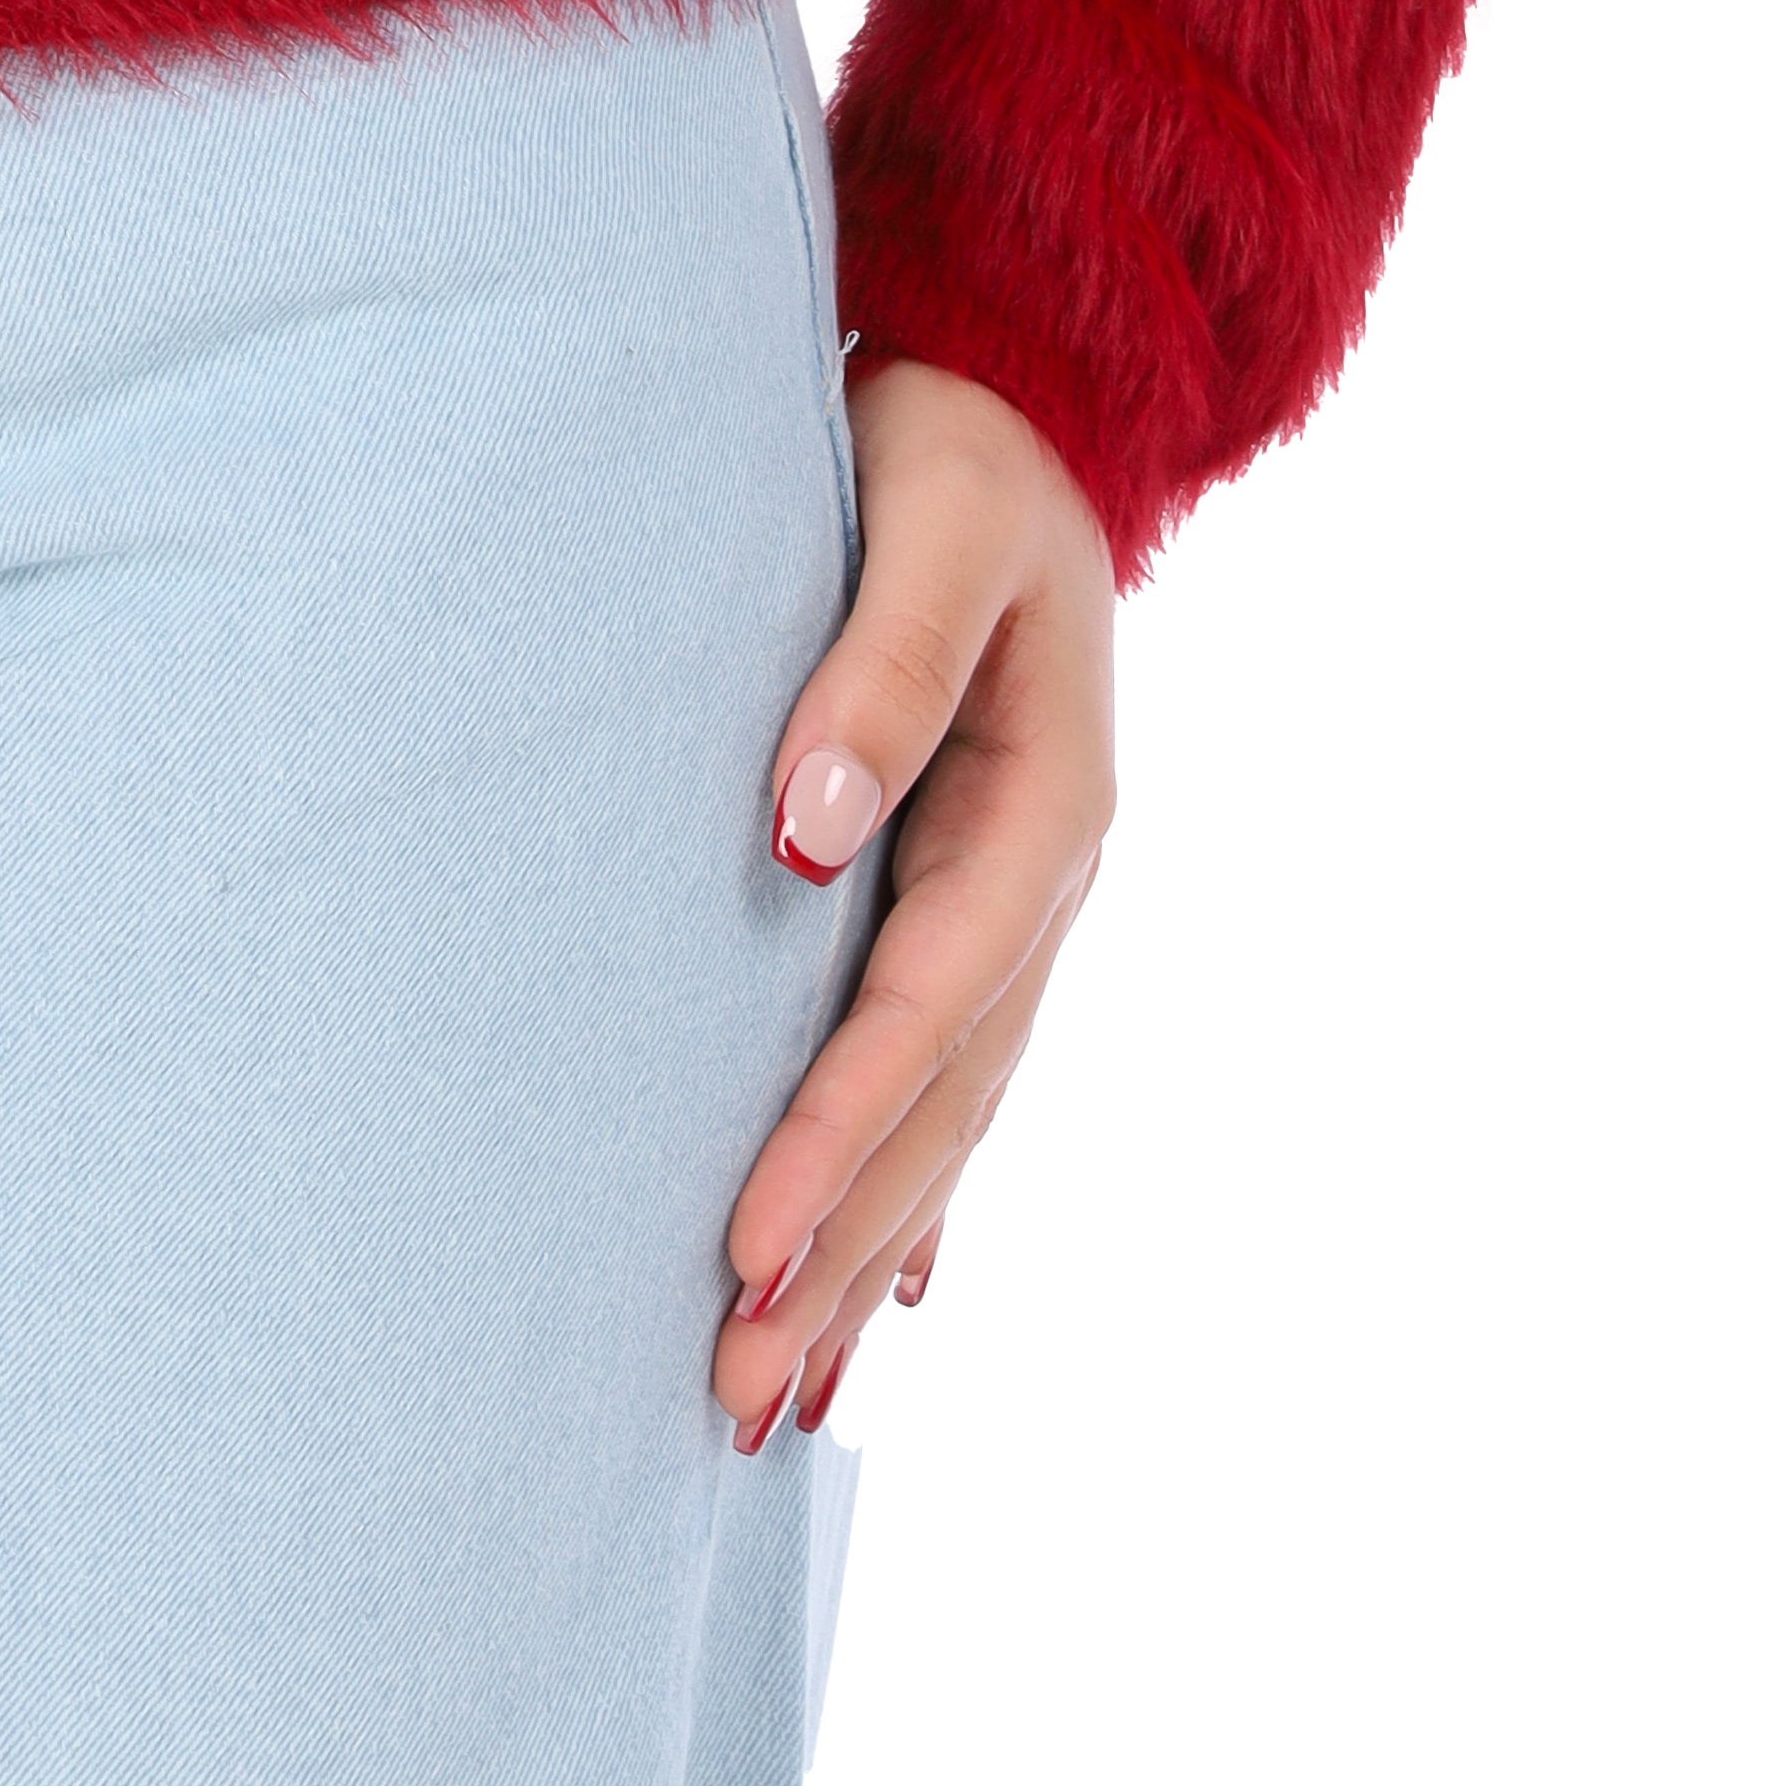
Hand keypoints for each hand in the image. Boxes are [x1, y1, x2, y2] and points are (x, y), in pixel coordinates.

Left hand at [710, 354, 1116, 1446]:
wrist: (1007, 393)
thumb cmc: (951, 437)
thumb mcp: (933, 512)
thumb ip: (885, 659)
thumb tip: (809, 824)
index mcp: (1049, 801)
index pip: (927, 1003)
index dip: (836, 1129)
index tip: (738, 1241)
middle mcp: (1046, 875)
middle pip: (941, 1100)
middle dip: (837, 1248)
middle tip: (735, 1391)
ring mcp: (1019, 895)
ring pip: (945, 1112)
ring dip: (864, 1249)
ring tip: (773, 1392)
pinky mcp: (975, 890)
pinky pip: (947, 1069)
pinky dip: (913, 1185)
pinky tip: (884, 1286)